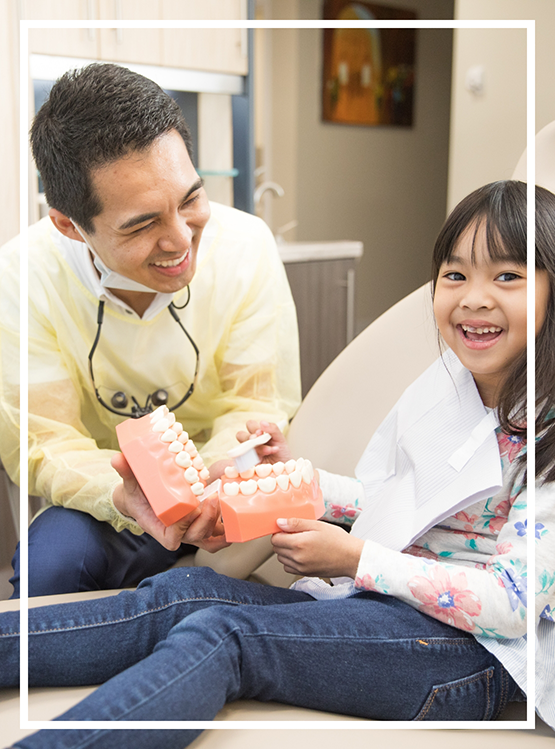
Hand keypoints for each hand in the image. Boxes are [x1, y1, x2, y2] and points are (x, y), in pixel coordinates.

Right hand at [111, 453, 230, 552]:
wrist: (144, 495)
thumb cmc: (137, 493)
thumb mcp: (130, 483)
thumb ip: (126, 472)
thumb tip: (117, 458)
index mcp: (161, 529)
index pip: (173, 540)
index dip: (181, 529)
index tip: (188, 510)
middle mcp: (179, 532)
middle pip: (196, 536)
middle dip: (207, 521)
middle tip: (211, 499)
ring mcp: (193, 528)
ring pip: (211, 536)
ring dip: (219, 521)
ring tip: (221, 499)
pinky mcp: (203, 520)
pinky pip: (219, 531)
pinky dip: (228, 524)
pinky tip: (233, 507)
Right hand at [235, 420, 292, 463]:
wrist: (285, 469)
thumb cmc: (282, 453)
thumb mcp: (280, 439)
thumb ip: (273, 429)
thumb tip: (262, 422)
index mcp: (258, 434)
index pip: (250, 425)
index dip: (253, 427)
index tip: (262, 432)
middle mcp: (251, 443)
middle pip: (240, 434)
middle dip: (250, 437)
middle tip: (261, 441)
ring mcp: (248, 453)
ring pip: (242, 446)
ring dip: (256, 448)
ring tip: (268, 451)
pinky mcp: (247, 464)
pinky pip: (242, 459)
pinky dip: (252, 458)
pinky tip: (262, 459)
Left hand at [271, 518, 364, 577]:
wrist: (351, 558)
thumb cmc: (338, 540)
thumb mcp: (317, 525)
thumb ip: (296, 523)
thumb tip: (280, 523)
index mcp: (299, 543)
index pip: (275, 539)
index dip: (279, 532)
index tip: (287, 529)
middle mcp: (297, 557)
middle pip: (276, 549)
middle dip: (282, 541)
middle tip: (295, 535)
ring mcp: (301, 567)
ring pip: (281, 559)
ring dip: (285, 551)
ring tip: (300, 544)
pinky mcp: (305, 573)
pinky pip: (289, 568)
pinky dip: (290, 561)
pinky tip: (301, 554)